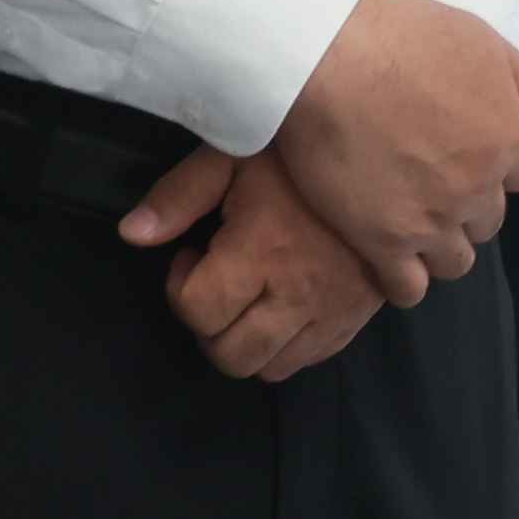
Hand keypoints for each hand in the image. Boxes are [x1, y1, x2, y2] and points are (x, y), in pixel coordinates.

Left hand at [120, 146, 384, 380]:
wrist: (388, 151)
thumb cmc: (301, 150)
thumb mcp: (235, 152)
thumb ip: (180, 194)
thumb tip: (130, 235)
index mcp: (261, 251)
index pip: (198, 310)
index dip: (180, 287)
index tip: (192, 255)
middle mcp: (296, 294)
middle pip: (231, 356)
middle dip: (210, 326)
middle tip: (218, 284)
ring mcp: (332, 311)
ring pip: (270, 368)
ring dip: (248, 341)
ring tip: (250, 296)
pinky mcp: (357, 317)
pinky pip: (311, 360)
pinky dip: (288, 345)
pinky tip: (285, 303)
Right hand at [270, 0, 518, 300]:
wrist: (330, 60)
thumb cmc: (405, 37)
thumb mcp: (480, 39)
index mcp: (505, 141)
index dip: (496, 166)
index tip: (470, 157)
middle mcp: (477, 188)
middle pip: (489, 219)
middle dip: (470, 206)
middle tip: (435, 188)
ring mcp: (432, 221)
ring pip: (457, 261)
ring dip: (442, 247)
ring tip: (414, 228)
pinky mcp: (384, 244)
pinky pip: (410, 289)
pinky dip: (406, 281)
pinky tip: (391, 262)